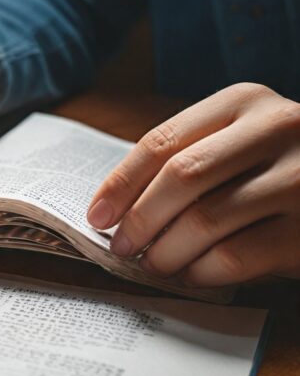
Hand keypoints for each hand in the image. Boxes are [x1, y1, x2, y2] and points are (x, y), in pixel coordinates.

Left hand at [87, 83, 299, 285]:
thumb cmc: (278, 166)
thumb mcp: (238, 143)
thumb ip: (187, 160)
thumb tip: (112, 209)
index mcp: (245, 101)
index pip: (161, 142)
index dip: (119, 184)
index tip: (96, 216)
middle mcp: (278, 128)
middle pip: (182, 177)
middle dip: (140, 218)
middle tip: (121, 246)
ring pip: (207, 219)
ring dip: (166, 251)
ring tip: (152, 264)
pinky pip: (238, 256)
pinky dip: (202, 271)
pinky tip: (191, 275)